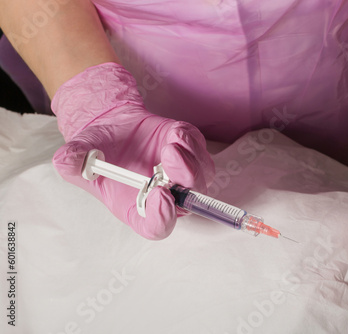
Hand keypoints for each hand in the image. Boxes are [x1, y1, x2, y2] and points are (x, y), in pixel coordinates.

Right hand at [52, 63, 213, 239]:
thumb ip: (73, 162)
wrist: (112, 127)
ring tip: (172, 142)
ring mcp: (181, 175)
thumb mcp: (77, 158)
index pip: (158, 226)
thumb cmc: (98, 151)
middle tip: (170, 160)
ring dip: (191, 161)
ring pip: (200, 176)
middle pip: (186, 202)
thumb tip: (68, 159)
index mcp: (138, 210)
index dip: (162, 216)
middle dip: (183, 181)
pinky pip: (199, 151)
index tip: (159, 195)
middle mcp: (165, 197)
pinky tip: (176, 133)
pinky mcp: (189, 151)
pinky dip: (191, 142)